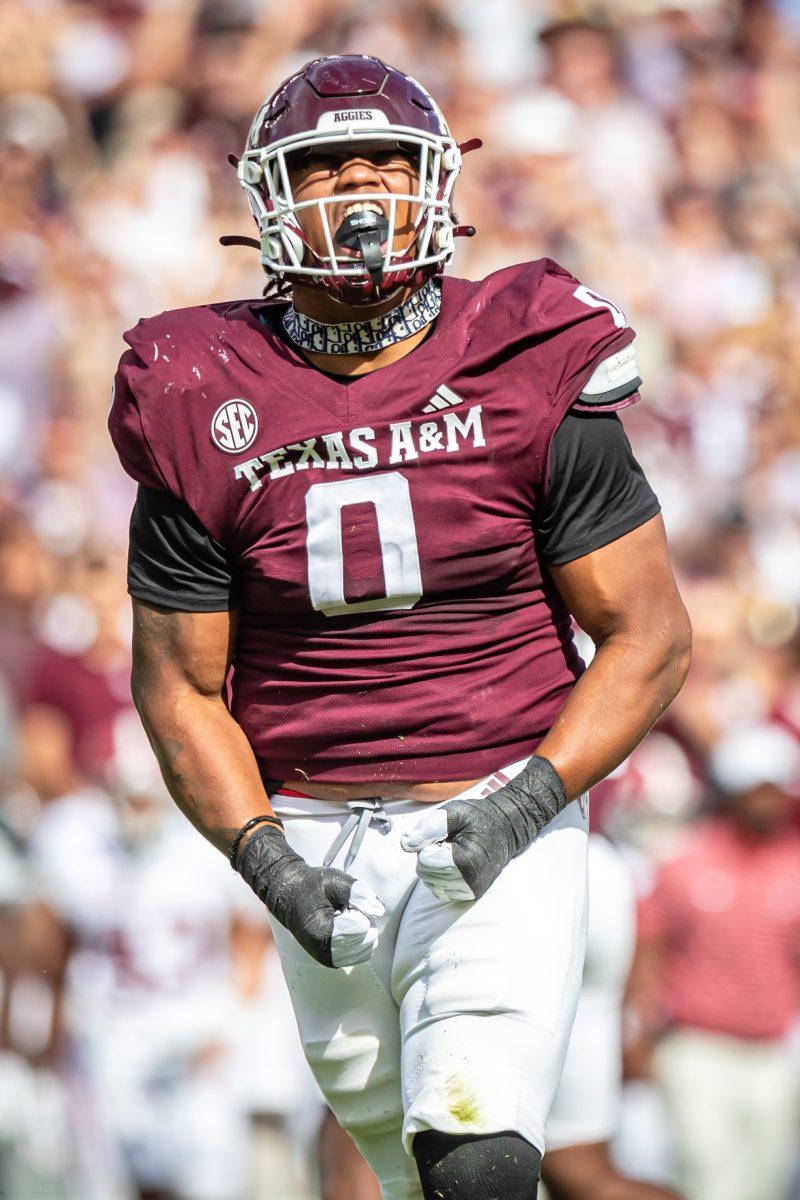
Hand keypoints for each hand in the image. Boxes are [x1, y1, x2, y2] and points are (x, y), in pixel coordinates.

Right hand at [236, 825, 383, 967]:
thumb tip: (378, 910)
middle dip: (363, 920)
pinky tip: (348, 927)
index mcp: (321, 933)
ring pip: (367, 948)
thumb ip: (357, 893)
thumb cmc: (311, 887)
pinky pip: (362, 954)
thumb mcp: (333, 880)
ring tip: (345, 917)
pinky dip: (362, 939)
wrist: (290, 898)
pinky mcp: (334, 961)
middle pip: (365, 939)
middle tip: (345, 908)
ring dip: (363, 931)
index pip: (360, 927)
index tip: (345, 902)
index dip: (359, 910)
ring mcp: (329, 959)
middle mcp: (325, 952)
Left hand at [401, 756, 566, 900]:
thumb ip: (429, 827)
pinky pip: (439, 890)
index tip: (445, 836)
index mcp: (465, 861)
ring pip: (430, 883)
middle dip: (430, 855)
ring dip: (434, 867)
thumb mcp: (454, 812)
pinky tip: (453, 864)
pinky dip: (440, 877)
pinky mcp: (469, 895)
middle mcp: (468, 882)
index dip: (429, 844)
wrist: (506, 829)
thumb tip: (406, 844)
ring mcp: (470, 891)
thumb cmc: (479, 818)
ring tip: (453, 852)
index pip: (424, 860)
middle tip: (449, 842)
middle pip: (425, 873)